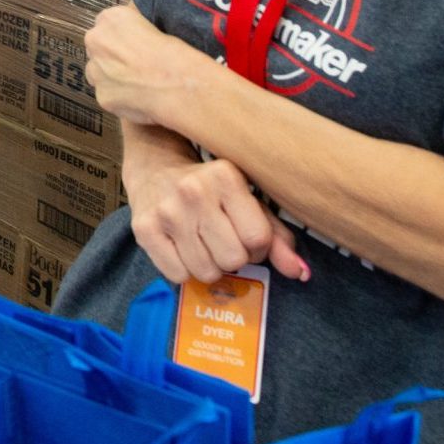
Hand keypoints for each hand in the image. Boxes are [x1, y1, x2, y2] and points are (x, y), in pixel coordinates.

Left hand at [82, 4, 213, 129]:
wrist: (175, 83)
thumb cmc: (173, 53)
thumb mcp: (156, 22)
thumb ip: (136, 21)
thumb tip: (135, 23)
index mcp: (110, 18)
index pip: (108, 25)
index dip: (122, 37)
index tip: (135, 45)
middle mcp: (95, 40)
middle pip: (98, 47)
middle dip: (113, 56)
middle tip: (136, 65)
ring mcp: (95, 69)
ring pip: (98, 71)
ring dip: (112, 75)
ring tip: (138, 82)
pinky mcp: (102, 94)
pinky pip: (107, 94)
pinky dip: (119, 96)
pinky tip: (138, 96)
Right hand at [125, 148, 309, 285]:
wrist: (154, 168)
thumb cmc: (212, 189)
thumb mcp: (248, 202)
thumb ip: (277, 237)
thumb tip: (300, 273)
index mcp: (226, 177)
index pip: (258, 239)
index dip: (256, 247)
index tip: (243, 234)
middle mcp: (193, 190)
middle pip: (233, 258)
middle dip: (232, 257)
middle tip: (221, 239)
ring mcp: (166, 210)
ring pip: (206, 271)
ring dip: (208, 265)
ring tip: (201, 243)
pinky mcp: (144, 229)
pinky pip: (177, 276)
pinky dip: (183, 270)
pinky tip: (181, 248)